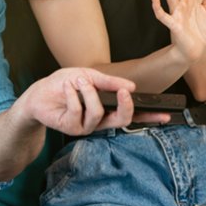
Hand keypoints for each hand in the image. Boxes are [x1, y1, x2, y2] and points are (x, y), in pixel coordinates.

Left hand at [17, 68, 162, 136]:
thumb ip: (108, 82)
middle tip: (123, 91)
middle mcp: (101, 120)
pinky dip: (73, 96)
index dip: (150, 117)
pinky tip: (67, 88)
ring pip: (99, 113)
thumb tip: (131, 87)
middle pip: (123, 120)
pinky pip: (79, 111)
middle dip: (125, 106)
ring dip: (89, 93)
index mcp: (108, 108)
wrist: (39, 92)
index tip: (166, 114)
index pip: (133, 115)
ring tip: (78, 81)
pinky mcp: (72, 129)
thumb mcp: (88, 76)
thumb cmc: (64, 84)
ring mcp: (87, 126)